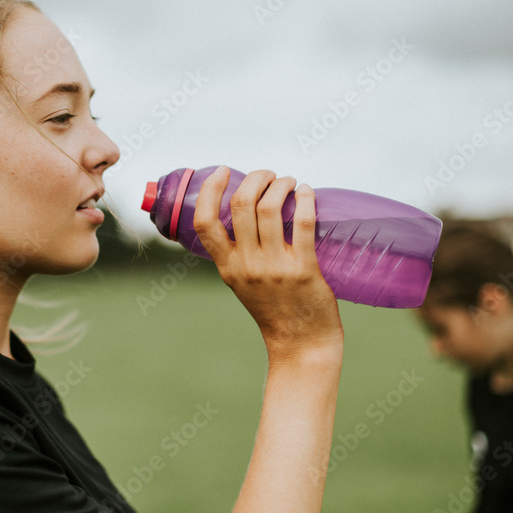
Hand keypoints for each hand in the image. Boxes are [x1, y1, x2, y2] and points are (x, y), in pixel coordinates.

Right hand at [192, 166, 342, 360]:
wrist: (300, 342)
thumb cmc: (275, 309)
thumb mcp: (243, 283)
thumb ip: (239, 254)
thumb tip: (247, 211)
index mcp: (226, 267)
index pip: (205, 222)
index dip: (210, 190)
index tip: (223, 171)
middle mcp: (246, 265)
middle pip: (241, 204)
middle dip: (256, 177)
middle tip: (269, 175)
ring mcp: (274, 267)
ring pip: (270, 207)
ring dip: (281, 184)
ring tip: (289, 182)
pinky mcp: (303, 269)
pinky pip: (301, 223)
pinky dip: (305, 199)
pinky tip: (307, 193)